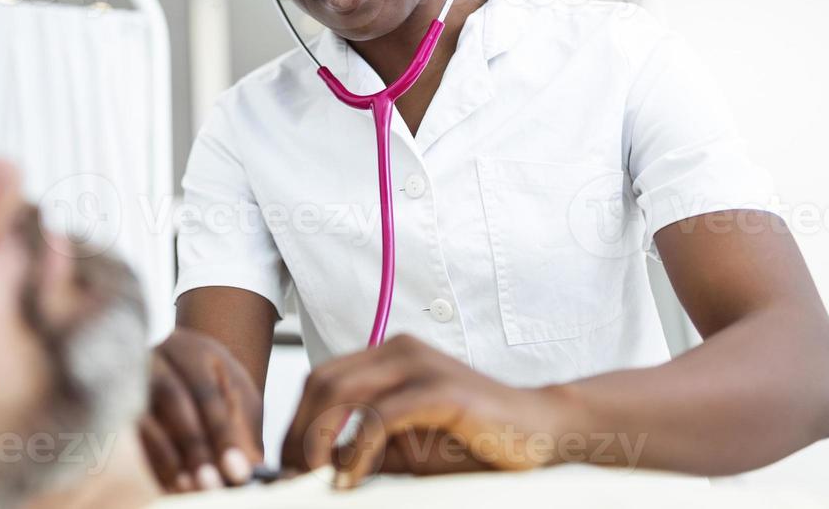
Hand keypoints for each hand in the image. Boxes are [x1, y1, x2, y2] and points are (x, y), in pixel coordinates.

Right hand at [138, 327, 264, 491]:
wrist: (169, 361)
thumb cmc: (208, 381)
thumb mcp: (234, 393)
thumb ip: (243, 427)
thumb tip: (251, 467)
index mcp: (189, 350)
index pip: (206, 392)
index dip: (223, 435)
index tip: (240, 472)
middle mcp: (153, 358)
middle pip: (171, 398)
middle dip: (195, 447)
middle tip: (214, 485)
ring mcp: (127, 379)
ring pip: (142, 417)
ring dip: (165, 459)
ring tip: (188, 489)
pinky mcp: (112, 403)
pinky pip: (126, 436)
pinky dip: (147, 464)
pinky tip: (166, 486)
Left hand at [280, 333, 583, 486]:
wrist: (542, 436)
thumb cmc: (476, 443)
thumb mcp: (408, 450)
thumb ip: (365, 452)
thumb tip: (316, 469)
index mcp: (389, 355)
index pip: (322, 379)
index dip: (297, 421)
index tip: (287, 463)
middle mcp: (399, 350)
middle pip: (323, 382)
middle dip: (299, 431)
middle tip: (291, 475)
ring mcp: (421, 365)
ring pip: (343, 393)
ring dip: (318, 440)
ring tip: (311, 478)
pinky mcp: (441, 389)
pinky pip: (381, 416)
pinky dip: (357, 450)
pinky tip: (349, 478)